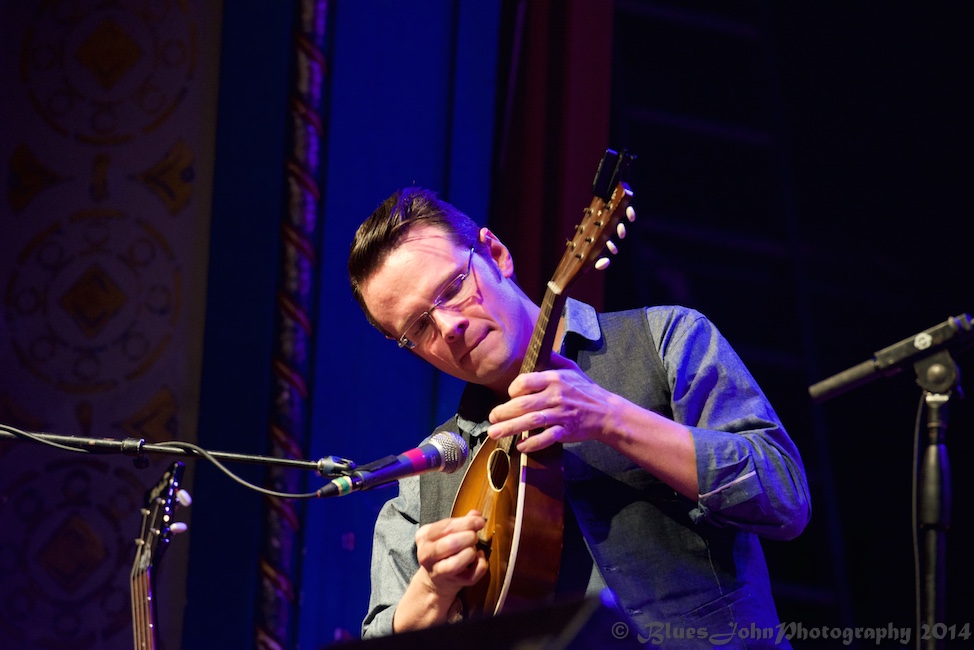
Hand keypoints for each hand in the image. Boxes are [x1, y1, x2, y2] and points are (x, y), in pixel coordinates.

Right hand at [414, 509, 487, 595]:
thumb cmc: (444, 550)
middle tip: (474, 536)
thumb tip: (476, 514)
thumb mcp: (447, 533)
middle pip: (450, 544)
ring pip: (456, 563)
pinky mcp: (452, 583)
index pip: (445, 527)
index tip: (480, 521)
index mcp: (424, 537)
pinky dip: (480, 565)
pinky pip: (471, 576)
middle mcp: (426, 555)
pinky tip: (478, 558)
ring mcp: (437, 572)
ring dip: (471, 552)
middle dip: (468, 537)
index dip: (465, 523)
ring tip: (474, 549)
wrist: (436, 579)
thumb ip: (462, 522)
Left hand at [485, 353, 613, 452]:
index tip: (509, 396)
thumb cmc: (586, 390)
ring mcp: (561, 414)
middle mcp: (556, 395)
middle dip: (504, 412)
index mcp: (555, 379)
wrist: (606, 412)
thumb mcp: (572, 368)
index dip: (513, 389)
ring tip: (494, 432)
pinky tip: (521, 445)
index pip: (525, 381)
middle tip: (491, 418)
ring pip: (531, 421)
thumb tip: (538, 349)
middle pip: (524, 404)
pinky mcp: (567, 430)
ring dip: (510, 428)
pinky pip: (547, 437)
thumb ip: (553, 359)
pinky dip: (533, 443)